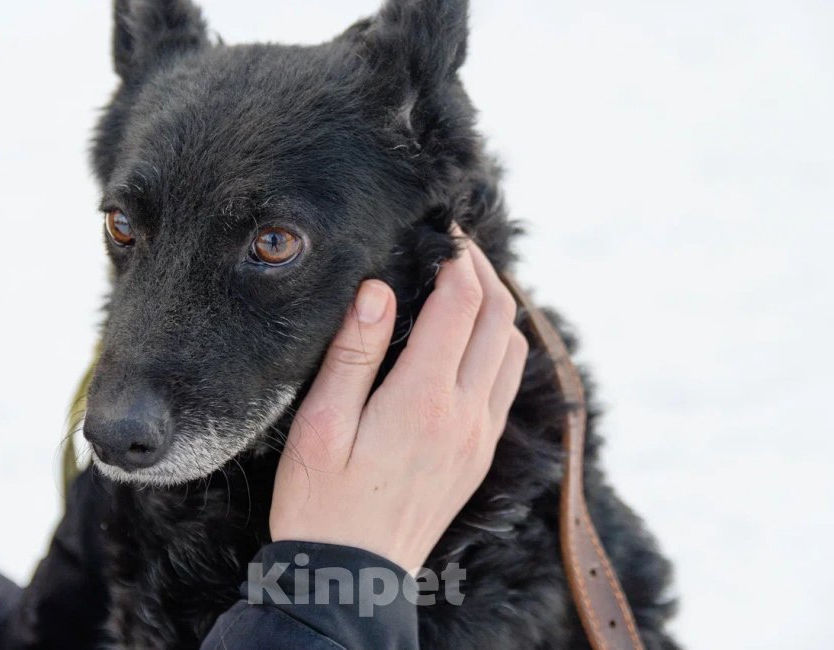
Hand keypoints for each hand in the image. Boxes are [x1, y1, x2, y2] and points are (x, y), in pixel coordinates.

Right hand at [270, 233, 527, 574]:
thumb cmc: (321, 502)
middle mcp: (465, 414)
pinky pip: (507, 385)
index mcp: (423, 399)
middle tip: (459, 247)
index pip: (460, 305)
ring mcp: (479, 436)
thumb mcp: (319, 425)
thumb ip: (352, 355)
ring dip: (499, 309)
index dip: (458, 258)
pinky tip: (474, 341)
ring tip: (468, 287)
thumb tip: (377, 290)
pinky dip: (501, 347)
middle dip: (484, 272)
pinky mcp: (480, 455)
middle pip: (500, 318)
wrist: (351, 576)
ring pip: (514, 351)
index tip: (445, 231)